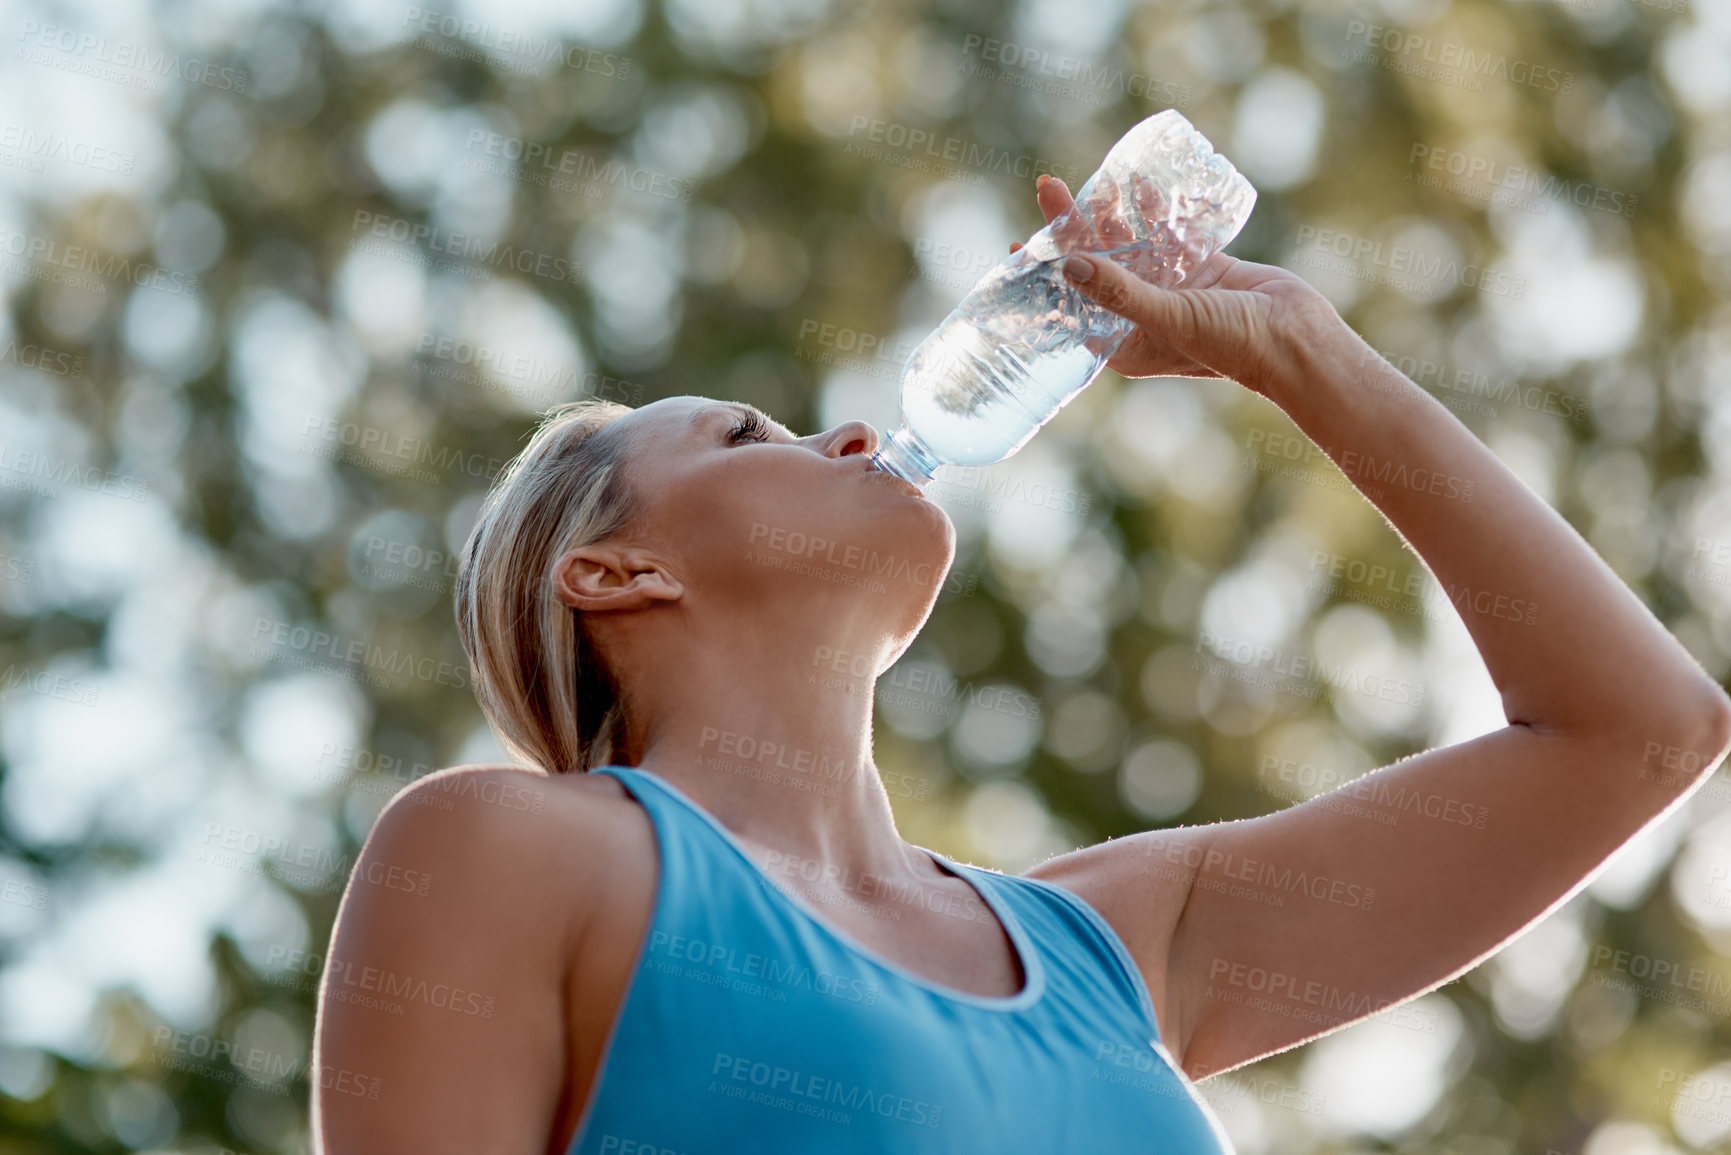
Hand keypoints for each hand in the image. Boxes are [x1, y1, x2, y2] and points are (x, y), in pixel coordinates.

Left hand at [1011, 175, 1342, 394]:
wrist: (1296, 338)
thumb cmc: (1231, 343)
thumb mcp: (1168, 316)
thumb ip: (1120, 291)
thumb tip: (1069, 264)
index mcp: (1124, 343)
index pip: (1071, 303)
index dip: (1044, 273)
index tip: (1018, 243)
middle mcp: (1142, 316)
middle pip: (1096, 264)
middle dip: (1072, 229)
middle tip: (1049, 188)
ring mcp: (1171, 291)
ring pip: (1130, 246)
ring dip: (1110, 215)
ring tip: (1089, 180)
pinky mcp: (1200, 269)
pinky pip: (1165, 235)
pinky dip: (1151, 211)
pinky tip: (1135, 181)